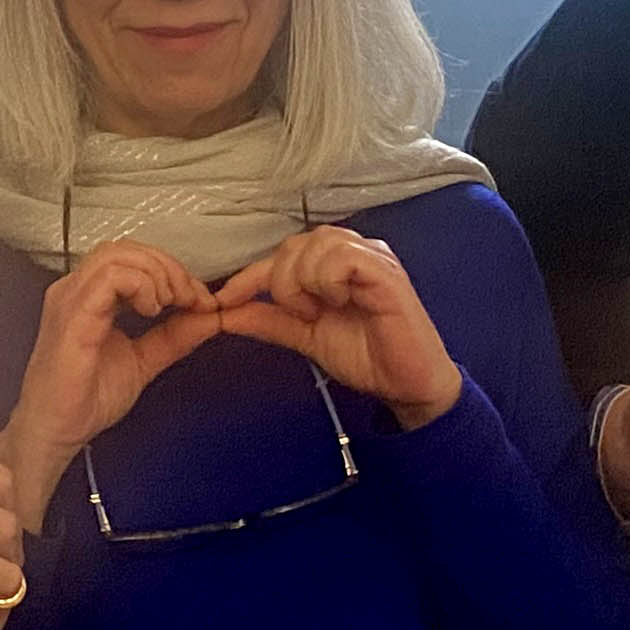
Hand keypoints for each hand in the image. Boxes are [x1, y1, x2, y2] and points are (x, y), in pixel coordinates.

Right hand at [10, 239, 226, 464]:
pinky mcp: (73, 315)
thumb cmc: (84, 400)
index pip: (132, 259)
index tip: (199, 300)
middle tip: (191, 298)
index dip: (172, 272)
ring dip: (157, 274)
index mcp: (89, 298)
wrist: (56, 431)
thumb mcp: (144, 360)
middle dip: (168, 268)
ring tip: (170, 304)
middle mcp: (76, 291)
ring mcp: (71, 299)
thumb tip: (208, 316)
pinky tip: (151, 310)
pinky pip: (111, 278)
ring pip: (119, 255)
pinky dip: (141, 286)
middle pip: (127, 249)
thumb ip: (174, 335)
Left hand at [206, 227, 461, 431]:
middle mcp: (352, 253)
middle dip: (280, 282)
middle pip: (293, 244)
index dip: (248, 275)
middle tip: (299, 314)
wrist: (406, 384)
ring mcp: (371, 258)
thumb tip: (224, 313)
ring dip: (303, 282)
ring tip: (318, 311)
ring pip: (315, 244)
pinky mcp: (385, 272)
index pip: (280, 255)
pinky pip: (343, 257)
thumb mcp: (305, 336)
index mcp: (332, 264)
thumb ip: (269, 320)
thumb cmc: (364, 355)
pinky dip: (328, 280)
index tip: (222, 300)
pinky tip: (338, 303)